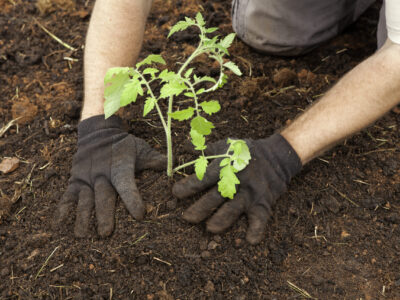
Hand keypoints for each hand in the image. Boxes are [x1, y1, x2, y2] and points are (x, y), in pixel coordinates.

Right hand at [55, 115, 165, 236]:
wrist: (99, 131)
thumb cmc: (124, 145)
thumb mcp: (140, 149)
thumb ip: (154, 160)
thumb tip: (174, 166)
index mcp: (120, 168)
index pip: (127, 185)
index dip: (133, 199)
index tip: (139, 215)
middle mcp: (102, 175)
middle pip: (103, 197)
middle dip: (104, 216)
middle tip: (106, 234)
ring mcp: (86, 178)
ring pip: (84, 200)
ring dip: (83, 218)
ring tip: (82, 236)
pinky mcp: (75, 179)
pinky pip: (67, 195)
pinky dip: (63, 209)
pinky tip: (60, 223)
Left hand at [173, 134, 301, 243]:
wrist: (277, 156)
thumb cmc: (246, 152)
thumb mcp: (226, 145)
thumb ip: (206, 150)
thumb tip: (184, 148)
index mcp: (225, 166)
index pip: (204, 177)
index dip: (189, 185)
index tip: (175, 193)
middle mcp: (237, 181)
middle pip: (216, 196)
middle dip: (200, 208)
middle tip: (186, 218)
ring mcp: (250, 193)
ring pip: (234, 209)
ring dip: (222, 220)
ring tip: (210, 229)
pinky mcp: (263, 203)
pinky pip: (261, 218)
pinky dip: (257, 230)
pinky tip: (250, 241)